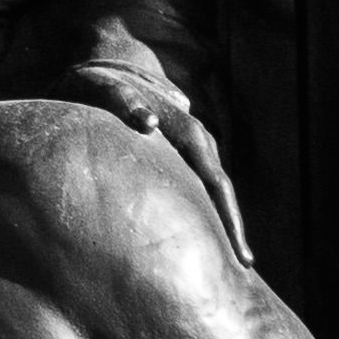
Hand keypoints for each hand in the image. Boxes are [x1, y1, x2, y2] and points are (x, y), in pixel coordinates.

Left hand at [61, 22, 249, 264]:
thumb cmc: (97, 84)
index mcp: (187, 130)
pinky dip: (201, 212)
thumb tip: (149, 125)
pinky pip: (194, 188)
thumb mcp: (103, 88)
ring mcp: (190, 149)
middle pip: (220, 191)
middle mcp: (197, 141)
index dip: (227, 216)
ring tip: (226, 263)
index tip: (237, 251)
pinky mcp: (176, 156)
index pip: (215, 180)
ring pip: (211, 191)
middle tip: (240, 268)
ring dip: (219, 223)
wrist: (103, 71)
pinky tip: (199, 239)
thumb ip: (124, 102)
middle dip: (231, 228)